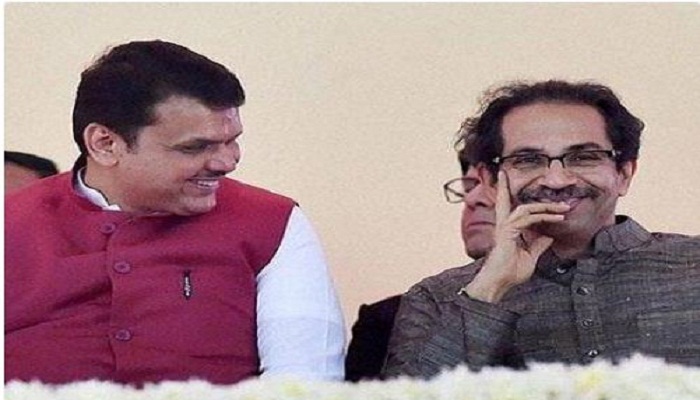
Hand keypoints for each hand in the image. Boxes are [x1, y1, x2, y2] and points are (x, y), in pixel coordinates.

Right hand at [465, 171, 568, 302]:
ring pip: (524, 208)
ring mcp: (504, 228)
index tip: (540, 201)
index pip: (514, 211)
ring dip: (544, 206)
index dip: (524, 203)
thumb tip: (548, 236)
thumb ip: (538, 245)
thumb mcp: (530, 257)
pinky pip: (529, 219)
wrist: (498, 283)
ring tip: (562, 206)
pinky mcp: (507, 232)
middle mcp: (503, 226)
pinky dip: (544, 217)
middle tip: (504, 172)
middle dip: (504, 186)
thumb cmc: (510, 273)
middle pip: (504, 201)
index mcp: (506, 231)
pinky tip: (557, 218)